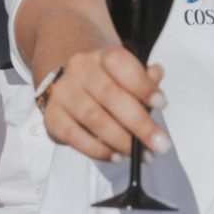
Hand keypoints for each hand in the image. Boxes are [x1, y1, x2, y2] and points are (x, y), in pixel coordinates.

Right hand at [41, 48, 170, 165]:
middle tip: (161, 144)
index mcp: (101, 56)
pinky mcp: (52, 117)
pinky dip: (98, 150)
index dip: (141, 84)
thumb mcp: (128, 77)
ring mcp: (62, 92)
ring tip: (143, 155)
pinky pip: (74, 136)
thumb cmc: (109, 84)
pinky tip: (117, 156)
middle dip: (139, 123)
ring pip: (93, 118)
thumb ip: (144, 80)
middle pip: (109, 95)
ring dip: (122, 141)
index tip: (161, 104)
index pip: (119, 63)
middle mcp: (78, 69)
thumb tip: (157, 74)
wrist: (72, 85)